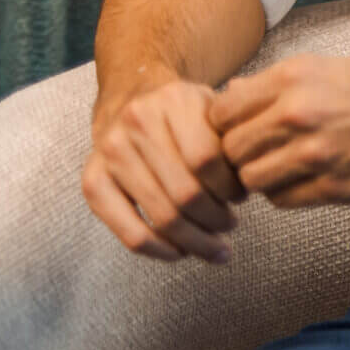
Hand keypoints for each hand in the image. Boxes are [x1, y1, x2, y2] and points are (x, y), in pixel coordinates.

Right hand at [84, 75, 244, 263]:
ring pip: (160, 216)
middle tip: (231, 227)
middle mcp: (137, 123)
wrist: (132, 95)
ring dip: (194, 240)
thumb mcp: (213, 107)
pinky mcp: (92, 182)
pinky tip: (181, 253)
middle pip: (185, 192)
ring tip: (215, 246)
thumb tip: (257, 176)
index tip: (244, 197)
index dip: (231, 187)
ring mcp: (110, 153)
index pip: (207, 159)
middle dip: (216, 220)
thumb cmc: (185, 112)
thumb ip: (236, 135)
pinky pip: (128, 231)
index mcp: (174, 100)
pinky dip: (159, 250)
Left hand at [209, 56, 349, 207]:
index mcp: (294, 78)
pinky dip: (287, 194)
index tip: (235, 132)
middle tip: (257, 156)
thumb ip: (276, 85)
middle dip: (239, 158)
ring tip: (283, 170)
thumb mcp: (330, 67)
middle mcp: (298, 114)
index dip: (222, 127)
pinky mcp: (334, 187)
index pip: (221, 112)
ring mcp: (315, 153)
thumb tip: (232, 95)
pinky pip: (283, 200)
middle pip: (230, 151)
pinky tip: (305, 180)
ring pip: (252, 181)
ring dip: (262, 179)